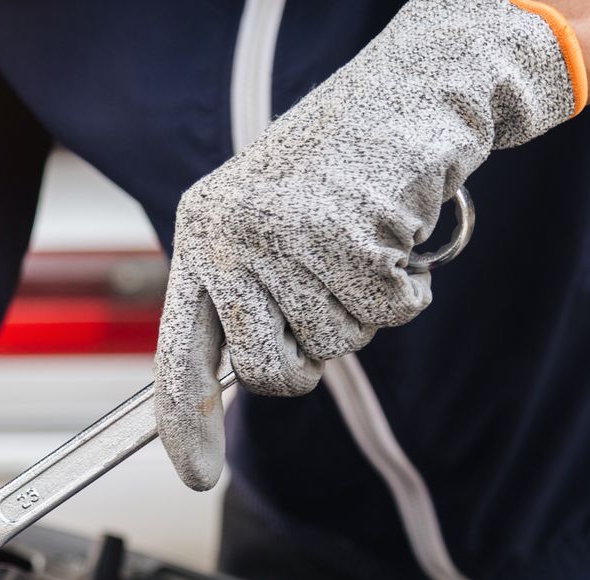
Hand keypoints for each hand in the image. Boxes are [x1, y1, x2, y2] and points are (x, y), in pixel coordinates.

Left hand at [153, 0, 584, 490]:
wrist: (411, 94)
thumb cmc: (340, 169)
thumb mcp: (268, 226)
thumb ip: (243, 298)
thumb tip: (237, 385)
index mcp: (202, 234)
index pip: (178, 351)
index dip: (183, 422)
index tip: (195, 475)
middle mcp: (231, 236)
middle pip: (268, 371)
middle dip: (309, 355)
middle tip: (327, 296)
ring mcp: (287, 237)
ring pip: (334, 345)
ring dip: (364, 308)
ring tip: (362, 243)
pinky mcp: (348, 236)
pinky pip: (385, 315)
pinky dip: (403, 287)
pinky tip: (393, 235)